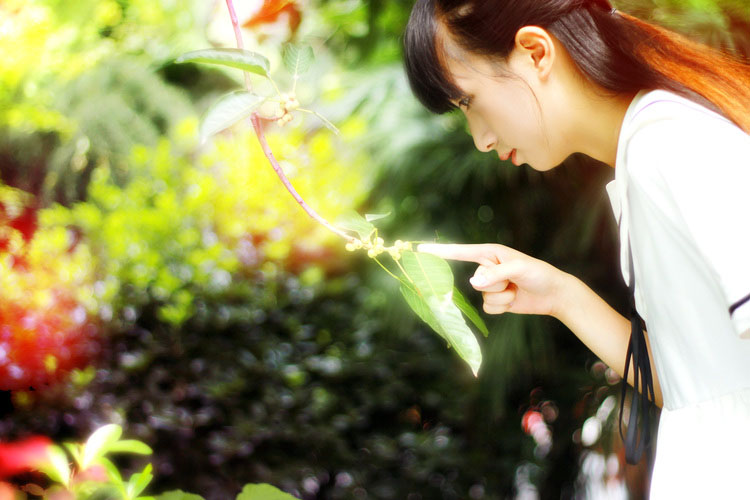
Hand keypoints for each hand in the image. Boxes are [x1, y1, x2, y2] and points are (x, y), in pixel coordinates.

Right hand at [417, 243, 568, 316]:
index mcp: (490, 253)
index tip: (420, 250)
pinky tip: (514, 301)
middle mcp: (487, 268)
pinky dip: (501, 307)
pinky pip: (487, 308)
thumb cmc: (539, 274)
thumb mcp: (519, 268)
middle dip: (495, 283)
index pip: (460, 252)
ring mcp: (490, 285)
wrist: (554, 294)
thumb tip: (473, 283)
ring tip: (516, 290)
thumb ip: (496, 274)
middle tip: (513, 281)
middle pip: (475, 280)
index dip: (440, 251)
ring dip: (501, 297)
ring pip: (482, 296)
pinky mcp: (494, 301)